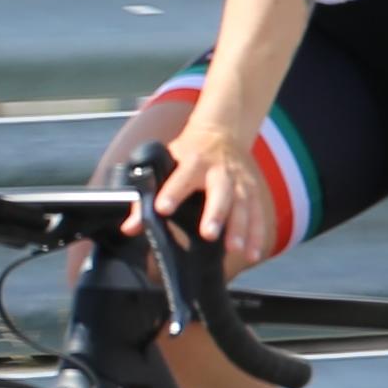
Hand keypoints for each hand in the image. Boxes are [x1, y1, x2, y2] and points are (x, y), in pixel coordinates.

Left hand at [151, 113, 280, 267]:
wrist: (222, 133)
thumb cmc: (188, 153)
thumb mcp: (165, 163)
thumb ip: (146, 196)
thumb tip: (130, 228)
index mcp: (193, 161)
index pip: (181, 177)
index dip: (172, 192)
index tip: (162, 209)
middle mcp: (219, 170)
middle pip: (219, 192)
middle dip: (215, 213)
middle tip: (208, 234)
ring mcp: (239, 181)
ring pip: (242, 204)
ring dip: (240, 227)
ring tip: (234, 248)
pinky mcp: (252, 191)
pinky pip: (257, 214)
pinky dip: (256, 234)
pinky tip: (252, 253)